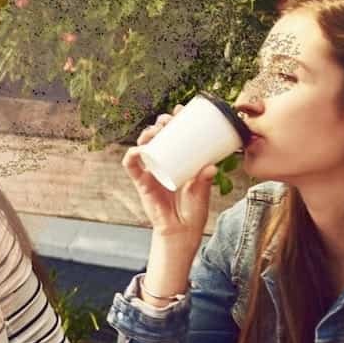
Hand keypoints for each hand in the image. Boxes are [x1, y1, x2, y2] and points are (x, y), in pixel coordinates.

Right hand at [122, 107, 218, 242]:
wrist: (181, 232)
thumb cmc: (193, 211)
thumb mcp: (202, 192)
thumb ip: (204, 181)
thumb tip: (212, 167)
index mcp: (179, 161)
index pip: (174, 135)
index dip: (174, 121)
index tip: (180, 110)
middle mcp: (163, 163)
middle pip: (157, 137)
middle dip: (160, 123)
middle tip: (169, 119)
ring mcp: (151, 172)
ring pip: (143, 146)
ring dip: (146, 134)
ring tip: (156, 130)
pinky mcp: (142, 183)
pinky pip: (131, 166)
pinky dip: (132, 155)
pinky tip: (139, 149)